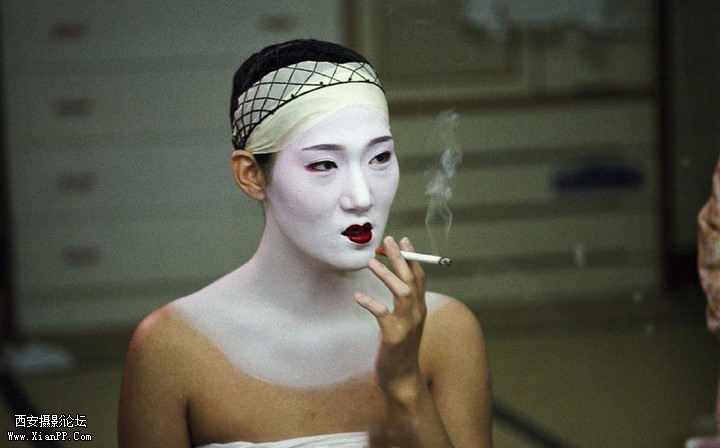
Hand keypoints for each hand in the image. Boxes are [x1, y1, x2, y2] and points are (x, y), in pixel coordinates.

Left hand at [354, 236, 426, 407]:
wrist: (403, 380)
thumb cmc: (401, 349)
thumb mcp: (406, 323)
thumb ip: (404, 305)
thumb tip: (394, 281)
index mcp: (420, 309)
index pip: (419, 277)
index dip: (412, 257)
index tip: (403, 239)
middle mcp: (417, 314)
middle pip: (411, 279)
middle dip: (400, 258)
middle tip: (388, 240)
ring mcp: (407, 325)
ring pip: (402, 292)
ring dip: (387, 276)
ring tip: (371, 262)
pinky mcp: (394, 337)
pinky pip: (382, 314)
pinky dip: (371, 303)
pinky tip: (358, 296)